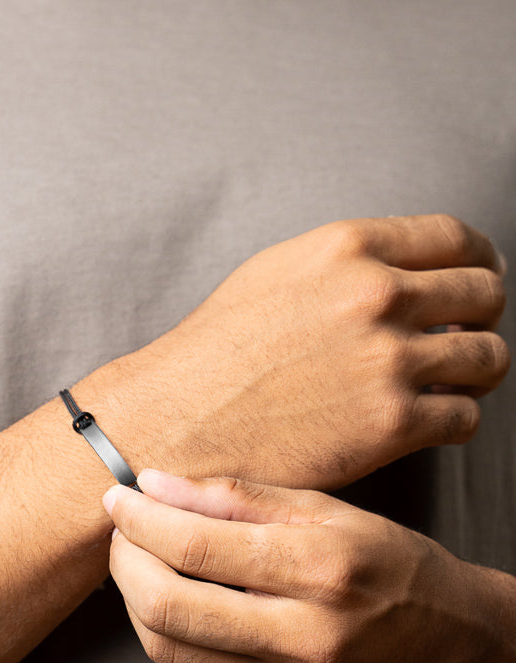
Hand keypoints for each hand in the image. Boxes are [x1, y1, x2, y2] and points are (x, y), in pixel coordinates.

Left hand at [103, 469, 513, 662]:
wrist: (466, 659)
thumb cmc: (399, 573)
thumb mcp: (335, 516)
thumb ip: (243, 500)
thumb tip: (157, 485)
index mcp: (324, 572)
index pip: (197, 546)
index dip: (140, 519)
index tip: (118, 496)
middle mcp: (308, 639)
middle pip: (167, 607)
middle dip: (124, 563)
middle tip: (119, 532)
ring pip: (173, 650)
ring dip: (138, 602)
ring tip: (141, 564)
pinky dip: (182, 633)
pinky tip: (188, 602)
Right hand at [119, 214, 507, 491]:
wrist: (177, 423)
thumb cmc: (215, 356)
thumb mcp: (275, 275)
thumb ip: (345, 264)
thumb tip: (406, 270)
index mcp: (348, 248)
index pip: (455, 238)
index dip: (479, 260)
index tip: (480, 278)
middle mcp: (375, 295)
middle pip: (484, 293)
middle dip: (482, 317)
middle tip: (465, 336)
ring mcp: (388, 360)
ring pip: (488, 357)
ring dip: (476, 372)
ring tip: (450, 384)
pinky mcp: (392, 424)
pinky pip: (465, 417)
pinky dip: (453, 420)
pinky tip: (426, 422)